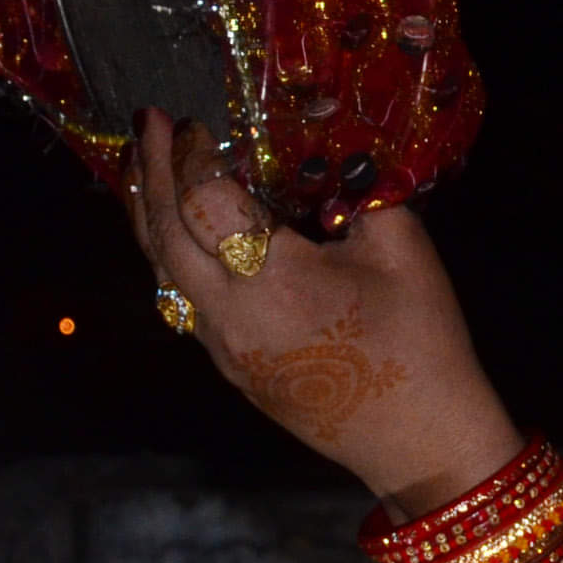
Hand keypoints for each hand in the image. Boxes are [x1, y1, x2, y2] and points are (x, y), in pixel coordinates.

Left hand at [126, 110, 521, 510]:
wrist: (421, 442)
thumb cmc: (421, 342)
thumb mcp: (403, 247)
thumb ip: (355, 193)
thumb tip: (325, 162)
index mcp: (272, 277)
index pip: (205, 198)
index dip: (194, 154)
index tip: (191, 120)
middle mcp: (229, 314)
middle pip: (164, 234)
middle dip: (149, 173)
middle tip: (145, 124)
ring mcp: (221, 347)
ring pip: (161, 273)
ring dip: (148, 217)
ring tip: (140, 170)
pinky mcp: (229, 368)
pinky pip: (182, 301)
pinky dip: (170, 256)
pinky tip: (178, 234)